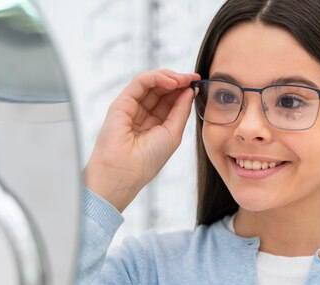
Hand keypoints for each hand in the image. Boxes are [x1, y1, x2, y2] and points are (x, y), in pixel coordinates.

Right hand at [84, 69, 199, 211]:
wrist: (125, 172)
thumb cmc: (147, 160)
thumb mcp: (173, 133)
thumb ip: (181, 111)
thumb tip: (190, 90)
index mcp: (155, 124)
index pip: (170, 101)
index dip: (183, 90)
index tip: (198, 83)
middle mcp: (142, 114)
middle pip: (162, 90)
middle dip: (178, 81)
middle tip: (193, 78)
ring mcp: (131, 107)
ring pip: (151, 83)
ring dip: (169, 77)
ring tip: (184, 79)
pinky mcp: (121, 103)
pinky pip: (139, 82)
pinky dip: (156, 78)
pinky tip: (171, 82)